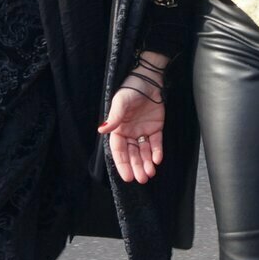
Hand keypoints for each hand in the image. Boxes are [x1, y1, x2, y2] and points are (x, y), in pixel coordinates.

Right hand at [99, 55, 169, 183]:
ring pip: (144, 152)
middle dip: (136, 167)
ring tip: (150, 173)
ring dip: (146, 163)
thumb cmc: (131, 89)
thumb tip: (101, 130)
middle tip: (142, 179)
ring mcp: (142, 132)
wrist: (150, 80)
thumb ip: (113, 118)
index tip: (127, 177)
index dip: (122, 164)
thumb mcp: (120, 102)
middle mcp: (129, 133)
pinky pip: (156, 143)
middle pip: (132, 155)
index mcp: (118, 129)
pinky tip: (157, 160)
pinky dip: (157, 152)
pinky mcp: (155, 129)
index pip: (119, 151)